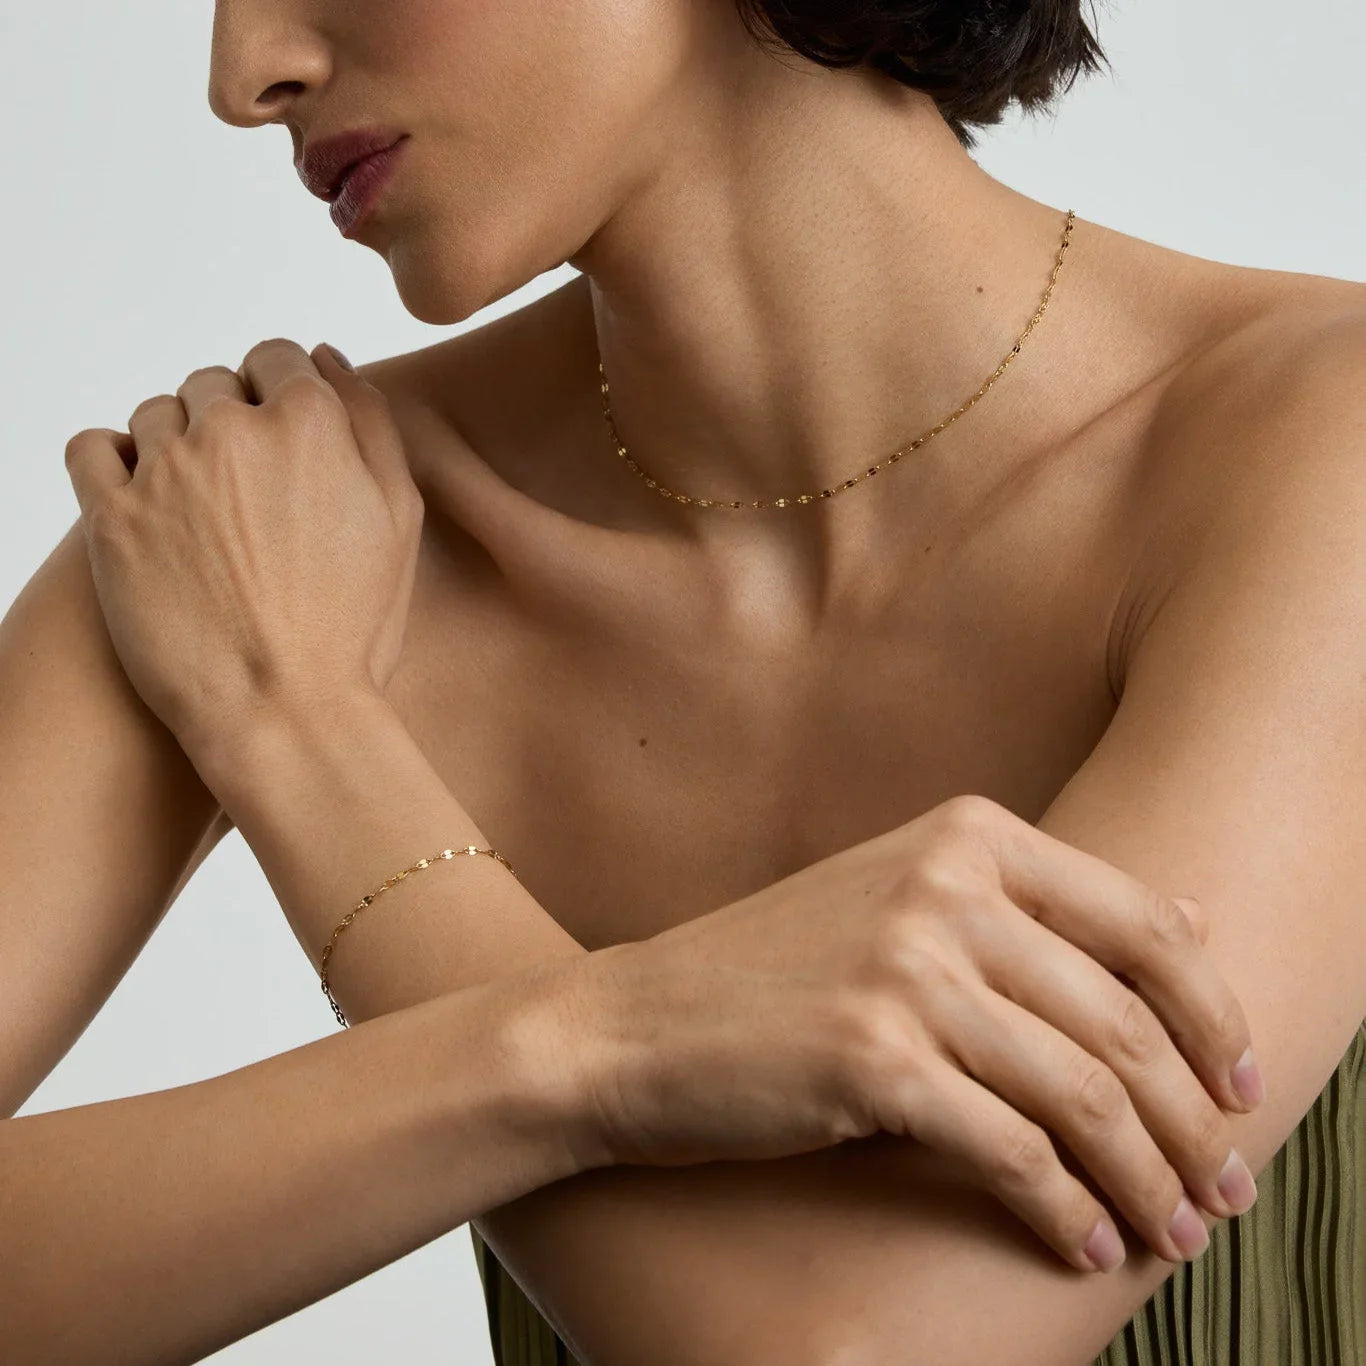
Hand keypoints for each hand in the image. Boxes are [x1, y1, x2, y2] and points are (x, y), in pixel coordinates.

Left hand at [63, 339, 422, 757]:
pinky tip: (142, 500)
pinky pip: (91, 448)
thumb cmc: (352, 627)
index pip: (277, 358)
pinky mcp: (111, 518)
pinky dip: (111, 460)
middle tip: (249, 497)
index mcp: (310, 423)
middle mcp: (231, 430)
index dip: (282, 397)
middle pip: (214, 383)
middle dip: (231, 424)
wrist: (285, 713)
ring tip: (202, 515)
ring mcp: (164, 472)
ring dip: (176, 445)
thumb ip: (370, 423)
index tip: (284, 447)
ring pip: (156, 414)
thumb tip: (328, 356)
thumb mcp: (398, 518)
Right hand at [550, 794, 1262, 1273]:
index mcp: (965, 836)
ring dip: (1149, 1181)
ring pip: (1085, 1094)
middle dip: (1195, 1124)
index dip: (1217, 1019)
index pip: (1146, 926)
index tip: (1246, 1087)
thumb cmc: (773, 973)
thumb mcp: (905, 899)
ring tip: (1174, 1234)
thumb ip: (1037, 904)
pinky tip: (1082, 1245)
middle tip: (1227, 1191)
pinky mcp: (872, 1058)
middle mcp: (944, 888)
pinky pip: (1014, 1150)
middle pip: (1126, 1021)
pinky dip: (1065, 1209)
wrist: (631, 1026)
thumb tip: (1194, 915)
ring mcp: (906, 968)